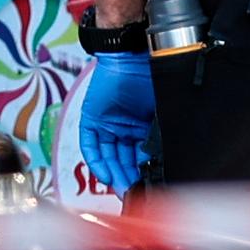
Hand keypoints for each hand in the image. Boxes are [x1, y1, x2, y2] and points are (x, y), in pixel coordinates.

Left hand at [78, 51, 160, 193]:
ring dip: (113, 174)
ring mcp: (105, 125)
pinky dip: (97, 162)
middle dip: (127, 178)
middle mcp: (122, 128)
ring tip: (121, 188)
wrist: (130, 56)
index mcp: (140, 127)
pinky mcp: (90, 120)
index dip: (141, 173)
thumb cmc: (149, 77)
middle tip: (132, 193)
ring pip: (107, 157)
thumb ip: (157, 137)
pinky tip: (105, 175)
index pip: (139, 157)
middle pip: (122, 160)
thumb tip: (160, 162)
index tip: (146, 187)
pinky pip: (90, 146)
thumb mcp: (158, 114)